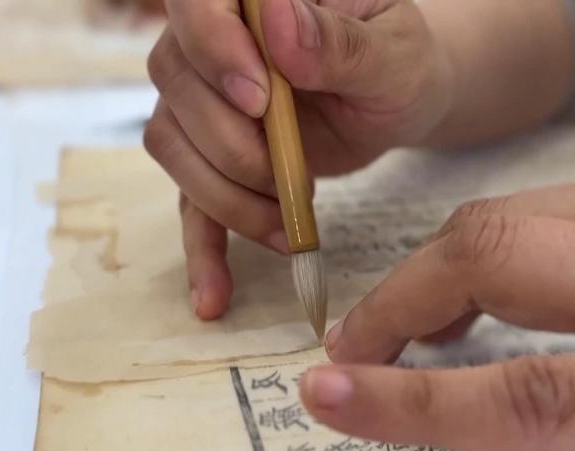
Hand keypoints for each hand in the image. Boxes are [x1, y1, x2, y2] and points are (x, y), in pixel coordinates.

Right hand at [143, 0, 451, 318]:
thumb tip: (278, 22)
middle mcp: (214, 39)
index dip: (213, 49)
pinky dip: (200, 248)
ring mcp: (205, 99)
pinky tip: (214, 296)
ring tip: (288, 223)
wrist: (401, 99)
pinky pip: (187, 200)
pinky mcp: (214, 156)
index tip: (260, 100)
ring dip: (224, 194)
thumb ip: (340, 40)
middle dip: (230, 142)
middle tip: (292, 175)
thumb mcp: (393, 50)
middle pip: (173, 78)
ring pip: (171, 142)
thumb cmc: (403, 61)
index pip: (195, 0)